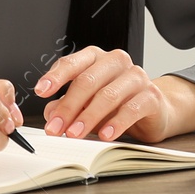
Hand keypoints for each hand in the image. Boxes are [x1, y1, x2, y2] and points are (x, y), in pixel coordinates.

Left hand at [34, 46, 194, 143]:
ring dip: (88, 117)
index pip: (72, 63)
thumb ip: (67, 105)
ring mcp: (136, 77)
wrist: (154, 109)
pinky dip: (116, 123)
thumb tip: (50, 113)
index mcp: (96, 58)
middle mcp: (116, 62)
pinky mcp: (151, 96)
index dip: (55, 77)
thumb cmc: (116, 103)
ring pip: (108, 94)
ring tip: (75, 134)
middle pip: (88, 81)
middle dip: (68, 107)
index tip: (40, 91)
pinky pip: (132, 108)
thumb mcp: (86, 104)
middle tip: (55, 128)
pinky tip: (105, 134)